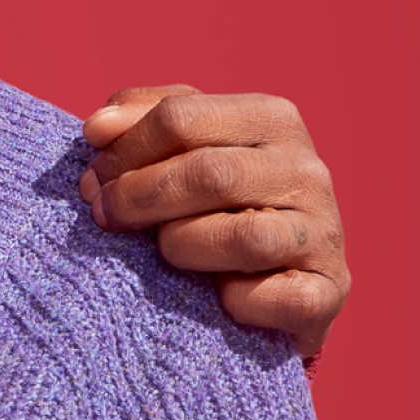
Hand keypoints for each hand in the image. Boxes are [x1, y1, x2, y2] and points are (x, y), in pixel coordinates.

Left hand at [80, 87, 349, 355]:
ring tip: (165, 254)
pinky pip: (268, 297)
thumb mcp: (179, 153)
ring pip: (242, 236)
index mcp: (271, 118)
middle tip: (104, 217)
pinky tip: (219, 297)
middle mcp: (307, 169)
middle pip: (208, 173)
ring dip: (182, 247)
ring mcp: (325, 231)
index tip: (92, 181)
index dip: (124, 152)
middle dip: (139, 198)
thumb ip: (140, 125)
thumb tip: (97, 128)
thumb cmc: (211, 208)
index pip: (181, 118)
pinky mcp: (328, 291)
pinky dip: (232, 301)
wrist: (274, 284)